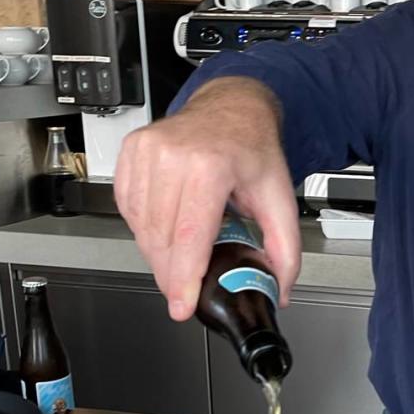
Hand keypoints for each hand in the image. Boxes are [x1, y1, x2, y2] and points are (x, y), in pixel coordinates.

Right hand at [114, 77, 300, 320]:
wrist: (232, 108)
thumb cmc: (251, 148)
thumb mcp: (279, 196)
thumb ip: (285, 248)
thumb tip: (280, 288)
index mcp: (210, 166)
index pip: (189, 236)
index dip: (183, 278)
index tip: (181, 304)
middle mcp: (173, 156)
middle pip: (162, 237)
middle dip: (171, 274)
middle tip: (184, 291)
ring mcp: (147, 151)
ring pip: (141, 226)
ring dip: (156, 254)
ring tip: (178, 260)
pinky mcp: (132, 152)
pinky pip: (129, 207)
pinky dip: (143, 228)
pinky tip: (162, 232)